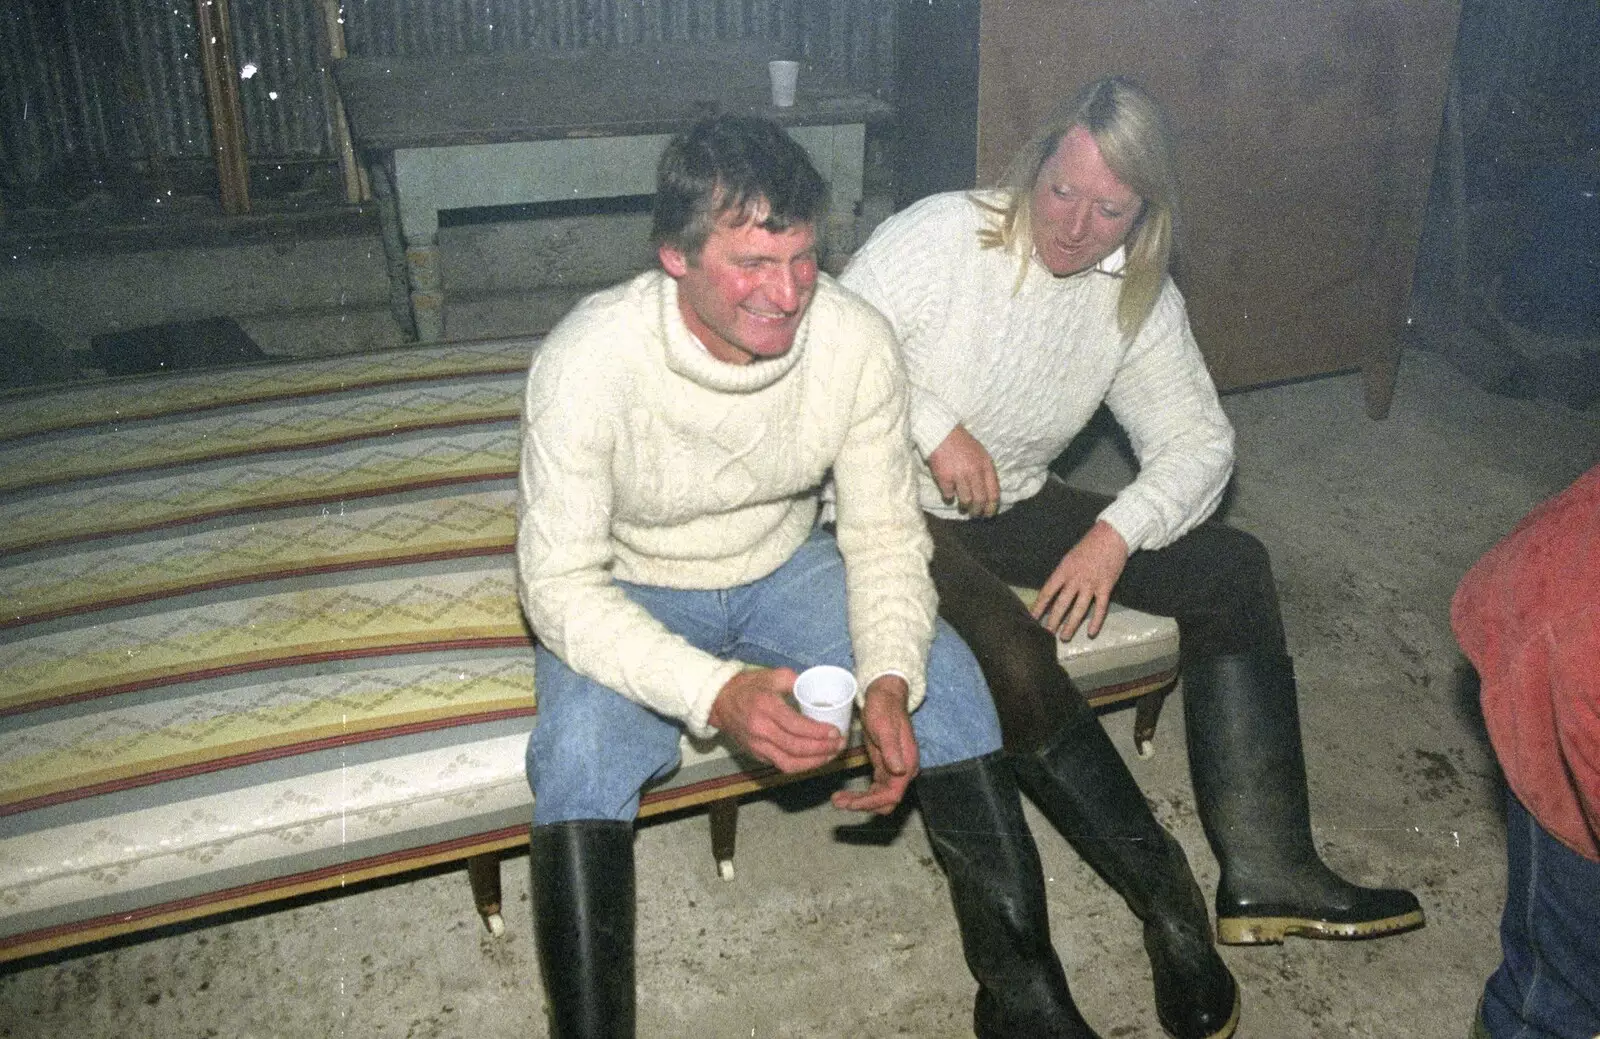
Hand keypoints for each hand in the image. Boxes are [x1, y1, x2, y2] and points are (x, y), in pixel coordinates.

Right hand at [709, 668, 844, 772]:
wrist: (719, 701)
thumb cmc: (748, 686)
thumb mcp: (772, 675)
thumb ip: (796, 680)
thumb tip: (818, 688)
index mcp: (766, 707)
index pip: (797, 726)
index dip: (819, 732)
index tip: (836, 731)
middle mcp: (760, 730)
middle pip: (796, 748)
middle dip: (822, 749)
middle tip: (840, 744)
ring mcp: (757, 746)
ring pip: (789, 763)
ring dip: (814, 763)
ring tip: (831, 755)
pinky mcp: (756, 755)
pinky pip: (781, 765)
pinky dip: (801, 765)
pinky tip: (815, 759)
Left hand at [832, 675, 918, 813]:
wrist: (884, 696)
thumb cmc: (884, 708)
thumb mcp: (885, 727)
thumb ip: (892, 749)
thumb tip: (899, 771)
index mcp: (907, 763)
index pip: (892, 794)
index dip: (872, 802)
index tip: (852, 804)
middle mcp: (903, 770)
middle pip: (886, 800)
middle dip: (864, 805)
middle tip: (840, 803)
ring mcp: (894, 769)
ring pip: (879, 796)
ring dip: (860, 802)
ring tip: (837, 800)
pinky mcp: (884, 766)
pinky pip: (875, 788)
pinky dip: (862, 794)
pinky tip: (846, 794)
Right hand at [927, 425, 1000, 516]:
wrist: (941, 433)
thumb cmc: (962, 444)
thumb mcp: (981, 454)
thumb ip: (986, 471)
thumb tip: (988, 493)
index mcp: (986, 465)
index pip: (993, 492)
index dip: (991, 507)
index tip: (989, 513)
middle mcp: (975, 471)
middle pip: (980, 500)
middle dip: (978, 511)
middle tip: (975, 514)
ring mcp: (959, 475)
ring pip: (966, 501)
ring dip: (964, 507)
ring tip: (962, 508)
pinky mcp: (944, 478)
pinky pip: (949, 495)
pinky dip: (949, 497)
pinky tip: (949, 495)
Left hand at [1030, 520, 1129, 641]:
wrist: (1112, 535)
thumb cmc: (1089, 545)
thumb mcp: (1069, 558)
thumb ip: (1062, 575)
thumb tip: (1053, 591)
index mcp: (1063, 570)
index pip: (1047, 591)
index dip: (1039, 606)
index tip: (1031, 617)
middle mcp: (1075, 579)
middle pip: (1061, 604)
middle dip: (1053, 620)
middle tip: (1046, 634)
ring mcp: (1091, 584)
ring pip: (1079, 609)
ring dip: (1071, 625)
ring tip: (1063, 637)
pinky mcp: (1106, 587)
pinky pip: (1100, 608)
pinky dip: (1096, 622)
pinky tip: (1091, 633)